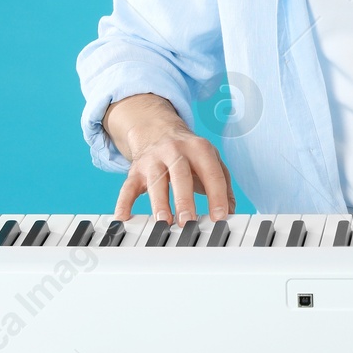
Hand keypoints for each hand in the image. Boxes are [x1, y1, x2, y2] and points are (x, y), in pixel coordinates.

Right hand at [103, 93, 235, 224]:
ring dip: (159, 203)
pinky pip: (127, 186)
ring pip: (155, 181)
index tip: (220, 217)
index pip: (211, 173)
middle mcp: (176, 151)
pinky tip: (122, 217)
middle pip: (181, 174)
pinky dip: (123, 202)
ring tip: (164, 222)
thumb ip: (223, 184)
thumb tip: (230, 210)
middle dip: (184, 199)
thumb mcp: (211, 160)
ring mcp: (154, 160)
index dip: (217, 195)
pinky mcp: (136, 171)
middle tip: (189, 222)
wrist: (157, 129)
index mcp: (199, 149)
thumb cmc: (189, 153)